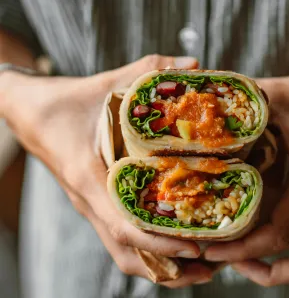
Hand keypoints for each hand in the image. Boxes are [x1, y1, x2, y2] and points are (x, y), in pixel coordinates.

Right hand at [0, 54, 213, 286]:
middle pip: (127, 253)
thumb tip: (194, 64)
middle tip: (210, 263)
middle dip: (169, 266)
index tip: (195, 245)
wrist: (34, 115)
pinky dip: (150, 250)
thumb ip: (149, 69)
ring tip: (202, 265)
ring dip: (162, 265)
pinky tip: (177, 245)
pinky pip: (123, 240)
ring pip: (125, 254)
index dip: (160, 240)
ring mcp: (94, 209)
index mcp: (90, 178)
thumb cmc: (68, 103)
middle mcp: (91, 202)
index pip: (124, 224)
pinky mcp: (98, 206)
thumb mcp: (107, 82)